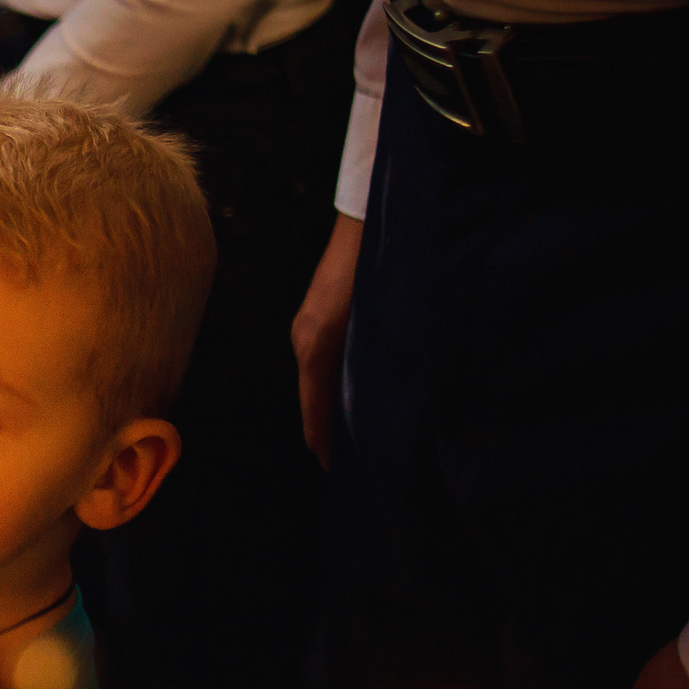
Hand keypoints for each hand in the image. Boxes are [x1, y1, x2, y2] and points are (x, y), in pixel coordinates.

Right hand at [292, 213, 362, 466]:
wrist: (372, 209)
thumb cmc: (382, 262)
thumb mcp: (384, 320)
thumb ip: (377, 367)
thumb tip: (378, 414)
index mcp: (315, 347)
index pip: (315, 418)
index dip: (330, 451)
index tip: (347, 479)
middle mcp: (304, 339)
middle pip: (314, 404)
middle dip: (334, 436)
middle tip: (365, 462)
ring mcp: (308, 325)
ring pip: (320, 383)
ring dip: (339, 410)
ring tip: (368, 433)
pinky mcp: (318, 314)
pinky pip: (324, 364)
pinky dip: (338, 387)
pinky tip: (364, 392)